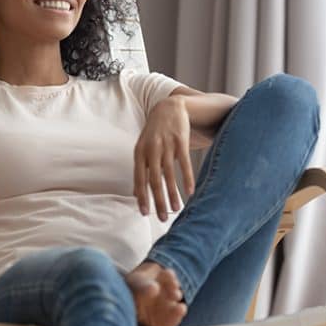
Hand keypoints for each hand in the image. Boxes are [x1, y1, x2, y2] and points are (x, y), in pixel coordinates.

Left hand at [133, 95, 194, 220]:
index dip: (142, 196)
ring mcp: (166, 144)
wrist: (169, 107)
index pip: (139, 179)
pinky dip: (187, 178)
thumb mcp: (143, 148)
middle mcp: (151, 149)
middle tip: (163, 218)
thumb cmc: (154, 133)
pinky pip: (184, 163)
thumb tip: (135, 194)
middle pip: (154, 180)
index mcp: (139, 152)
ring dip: (173, 194)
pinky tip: (190, 192)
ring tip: (177, 209)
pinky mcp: (181, 140)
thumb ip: (141, 170)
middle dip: (158, 201)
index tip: (145, 213)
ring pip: (169, 174)